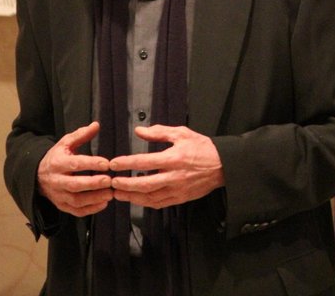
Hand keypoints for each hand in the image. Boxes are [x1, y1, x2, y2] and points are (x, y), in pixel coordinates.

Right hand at [37, 121, 113, 216]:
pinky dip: (91, 209)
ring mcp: (58, 195)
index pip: (75, 164)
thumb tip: (96, 125)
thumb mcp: (65, 143)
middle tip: (109, 181)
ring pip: (76, 200)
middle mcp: (57, 180)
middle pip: (75, 185)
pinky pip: (76, 211)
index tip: (106, 163)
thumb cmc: (57, 157)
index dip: (91, 164)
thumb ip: (81, 135)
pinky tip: (104, 203)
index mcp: (57, 162)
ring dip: (94, 198)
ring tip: (110, 194)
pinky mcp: (62, 206)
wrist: (38, 176)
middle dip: (93, 183)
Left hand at [109, 124, 224, 208]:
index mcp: (173, 158)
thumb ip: (158, 132)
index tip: (113, 164)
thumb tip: (139, 131)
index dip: (127, 164)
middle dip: (126, 184)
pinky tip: (136, 198)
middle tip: (111, 183)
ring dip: (132, 197)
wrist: (222, 165)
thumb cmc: (201, 146)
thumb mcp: (181, 133)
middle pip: (145, 184)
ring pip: (150, 197)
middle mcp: (174, 176)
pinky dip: (146, 202)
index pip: (145, 162)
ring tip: (118, 193)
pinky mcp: (180, 198)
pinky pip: (160, 203)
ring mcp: (177, 190)